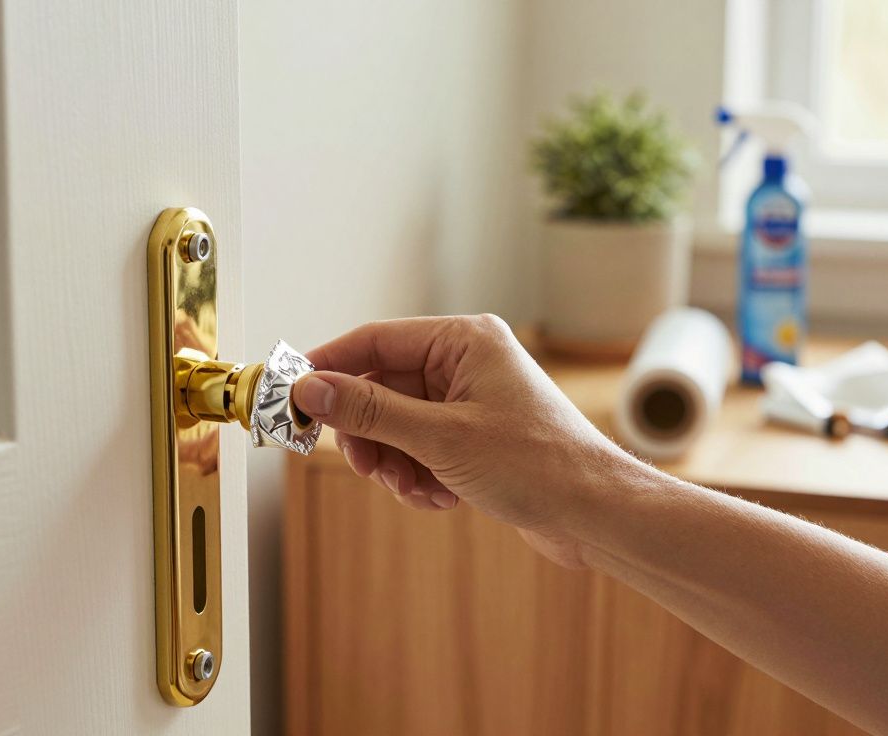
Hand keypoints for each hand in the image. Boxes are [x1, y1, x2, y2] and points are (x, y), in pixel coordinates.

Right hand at [291, 315, 638, 567]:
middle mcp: (467, 363)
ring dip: (395, 463)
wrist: (595, 514)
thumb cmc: (536, 464)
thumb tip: (310, 389)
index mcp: (464, 340)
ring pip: (398, 426)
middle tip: (363, 465)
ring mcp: (471, 402)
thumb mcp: (440, 437)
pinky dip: (420, 477)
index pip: (376, 340)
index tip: (292, 397)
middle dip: (369, 433)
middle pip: (382, 387)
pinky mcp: (476, 440)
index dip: (330, 367)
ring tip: (413, 489)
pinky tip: (441, 499)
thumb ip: (370, 410)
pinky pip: (421, 450)